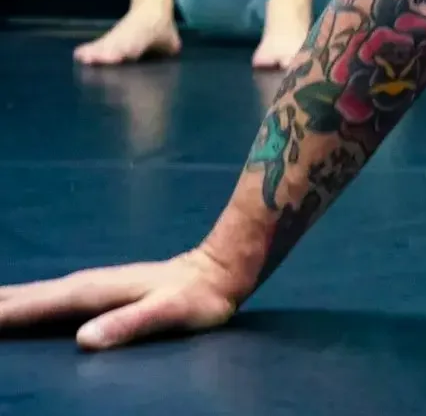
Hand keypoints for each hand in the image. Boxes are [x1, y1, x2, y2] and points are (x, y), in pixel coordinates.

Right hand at [0, 248, 254, 350]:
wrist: (218, 270)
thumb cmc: (198, 298)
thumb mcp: (170, 313)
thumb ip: (129, 325)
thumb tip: (83, 341)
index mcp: (92, 292)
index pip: (35, 306)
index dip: (1, 316)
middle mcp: (84, 284)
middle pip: (25, 296)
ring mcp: (89, 285)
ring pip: (32, 294)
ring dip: (2, 301)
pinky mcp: (96, 290)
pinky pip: (46, 297)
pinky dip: (22, 301)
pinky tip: (15, 306)